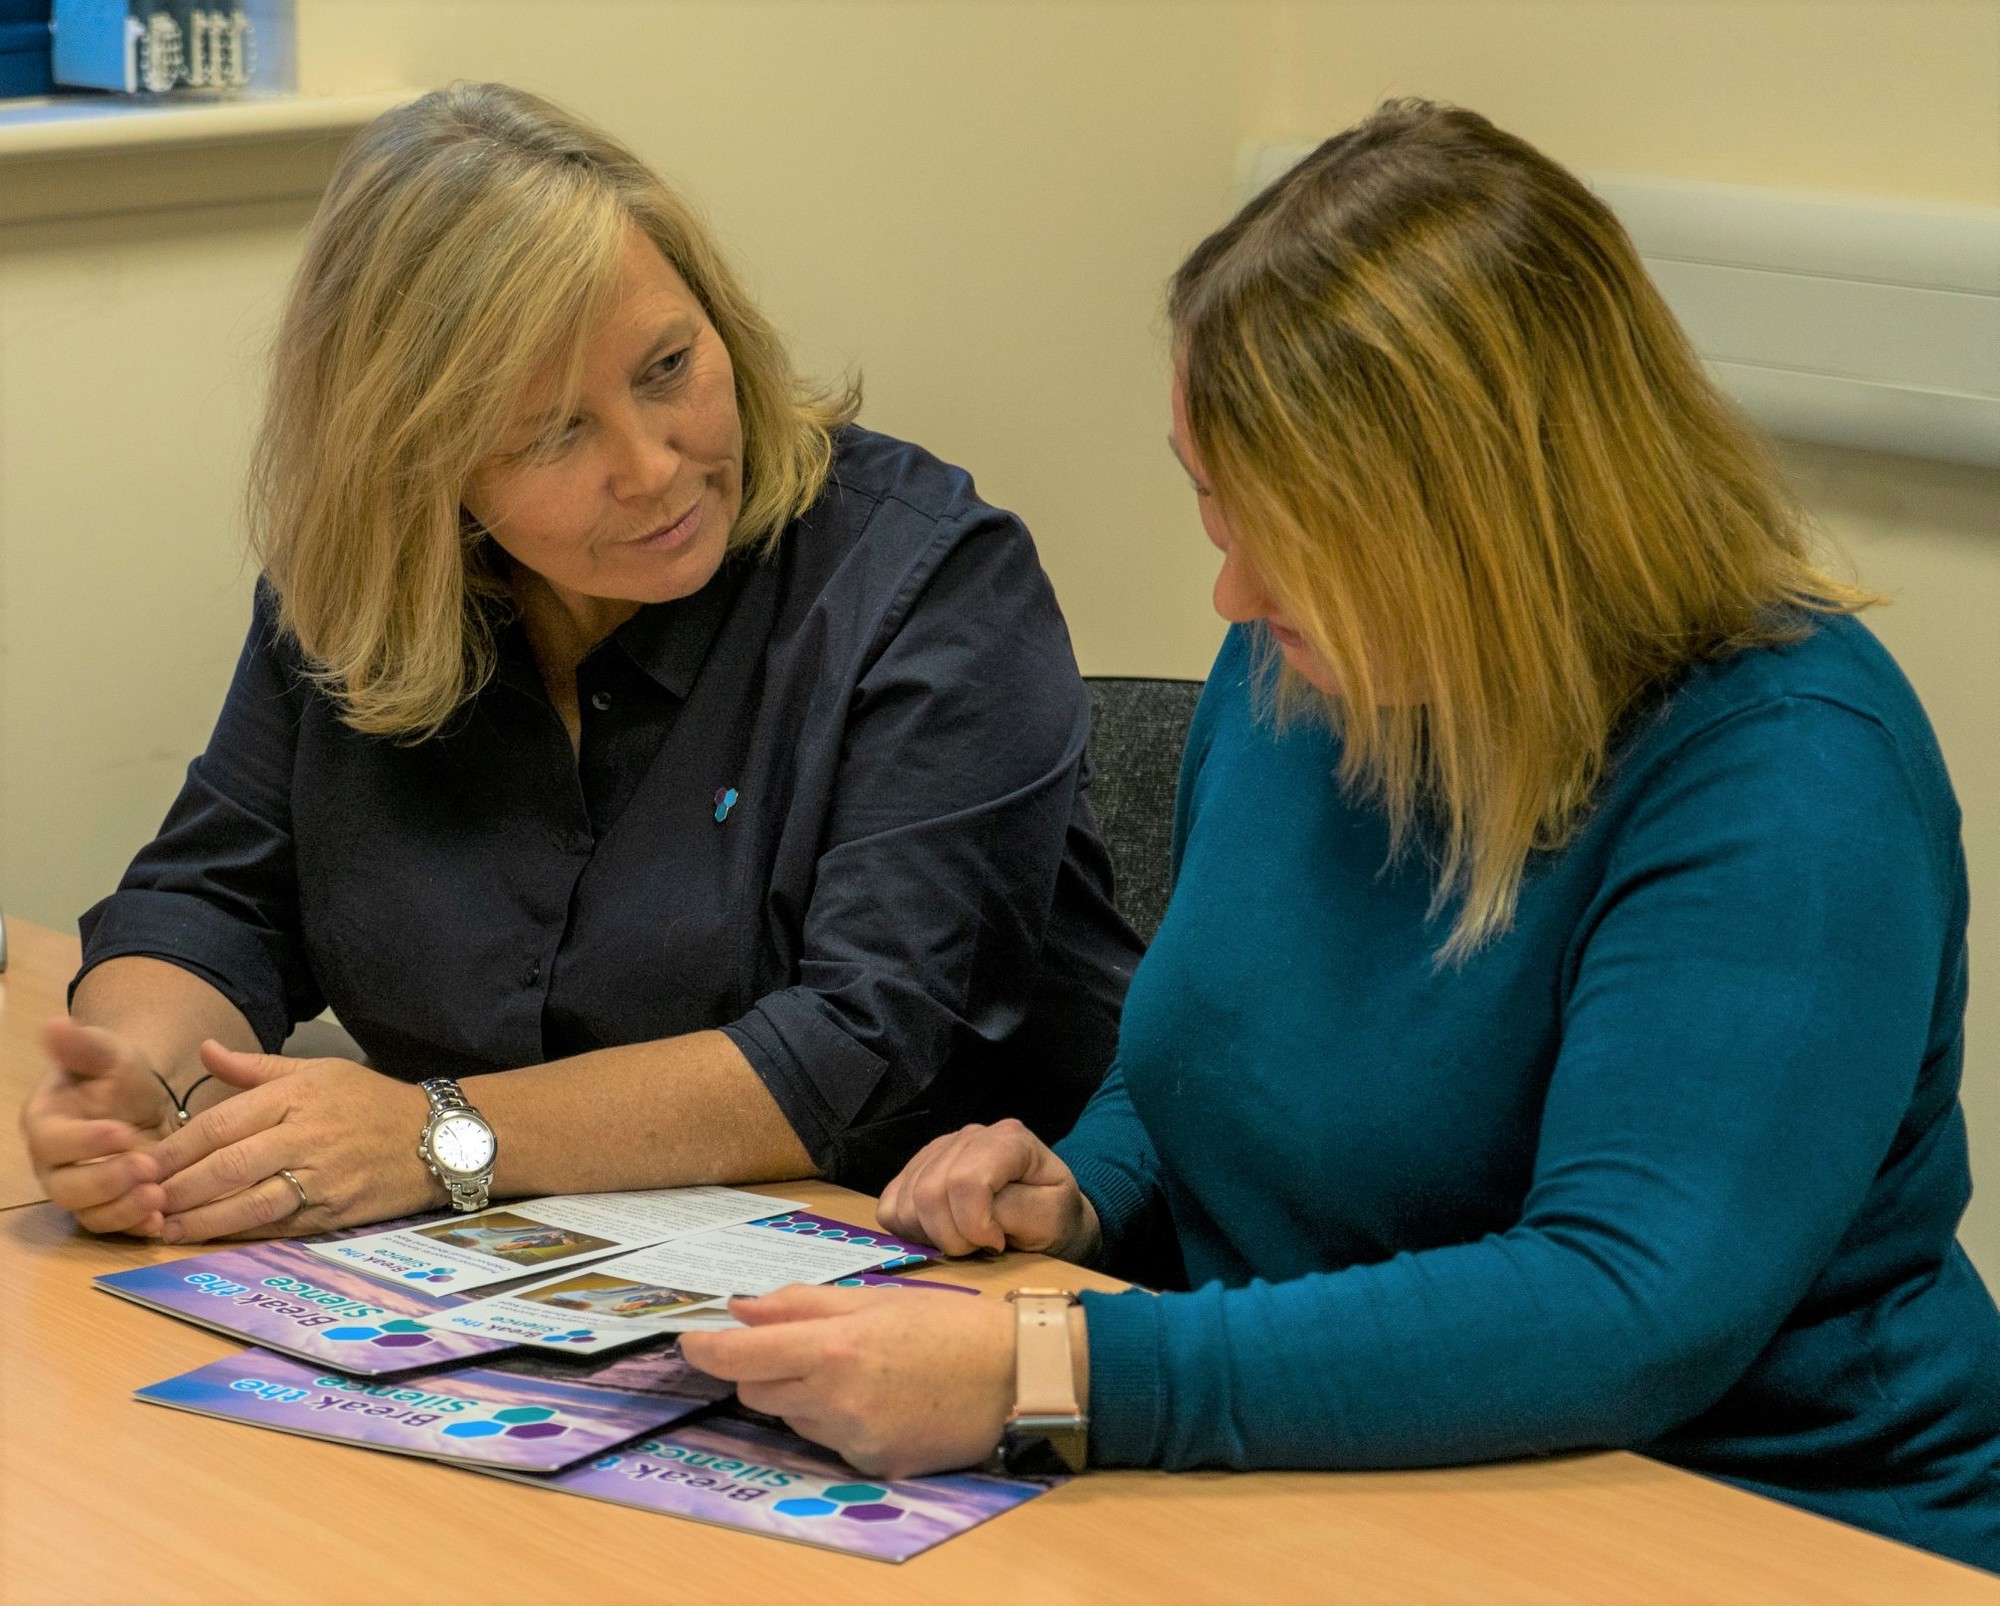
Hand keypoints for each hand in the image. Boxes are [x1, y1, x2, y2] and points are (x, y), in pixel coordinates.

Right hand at [22, 1019, 178, 1235]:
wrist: (141, 1100)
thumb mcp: (107, 1053)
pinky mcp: (108, 1206)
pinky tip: (162, 1223)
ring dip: (123, 1209)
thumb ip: (82, 1045)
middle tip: (149, 1168)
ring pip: (90, 1213)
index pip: (53, 1141)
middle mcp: (55, 1163)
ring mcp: (80, 1189)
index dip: (84, 1141)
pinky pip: (114, 1226)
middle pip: (67, 1188)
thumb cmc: (116, 1074)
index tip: (122, 1131)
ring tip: (159, 1197)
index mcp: (46, 1122)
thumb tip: (53, 1023)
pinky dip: (135, 1228)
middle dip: (107, 1182)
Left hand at [148, 1042, 435, 1241]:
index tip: (139, 1162)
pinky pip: (279, 1225)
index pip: (222, 1123)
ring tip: (164, 1227)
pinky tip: (211, 1237)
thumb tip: (206, 1051)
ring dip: (201, 1218)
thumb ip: (255, 1069)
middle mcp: (306, 1136)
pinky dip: (241, 1233)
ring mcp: (321, 1177)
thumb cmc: (371, 1101)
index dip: (176, 1147)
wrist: (436, 1138)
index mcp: (296, 1097)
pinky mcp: (334, 1211)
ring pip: (250, 1201)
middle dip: (178, 1187)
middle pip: (228, 1165)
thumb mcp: (318, 1071)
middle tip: (138, 1200)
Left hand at [679, 1285, 1016, 1478]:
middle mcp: (837, 1399)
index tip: (692, 1339)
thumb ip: (803, 1303)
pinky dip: (840, 1422)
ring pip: (793, 1419)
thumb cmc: (948, 1326)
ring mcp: (854, 1440)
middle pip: (758, 1392)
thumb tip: (741, 1309)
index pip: (742, 1357)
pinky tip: (881, 1402)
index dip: (707, 1349)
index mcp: (835, 1347)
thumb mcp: (876, 1299)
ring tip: (859, 1373)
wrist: (1015, 1376)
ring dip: (804, 1396)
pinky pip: (831, 1444)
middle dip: (764, 1369)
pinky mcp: (874, 1467)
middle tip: (800, 1347)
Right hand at [878, 1118, 1100, 1260]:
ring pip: (905, 1202)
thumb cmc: (1053, 1216)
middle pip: (929, 1192)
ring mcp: (937, 1150)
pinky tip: (941, 1232)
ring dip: (932, 1236)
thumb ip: (1016, 1212)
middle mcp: (968, 1136)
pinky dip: (910, 1230)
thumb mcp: (1052, 1217)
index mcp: (1008, 1140)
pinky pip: (890, 1206)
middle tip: (978, 1248)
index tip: (996, 1244)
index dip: (974, 1224)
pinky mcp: (915, 1171)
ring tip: (965, 1239)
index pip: (965, 1180)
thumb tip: (977, 1218)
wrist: (1047, 1216)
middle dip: (951, 1237)